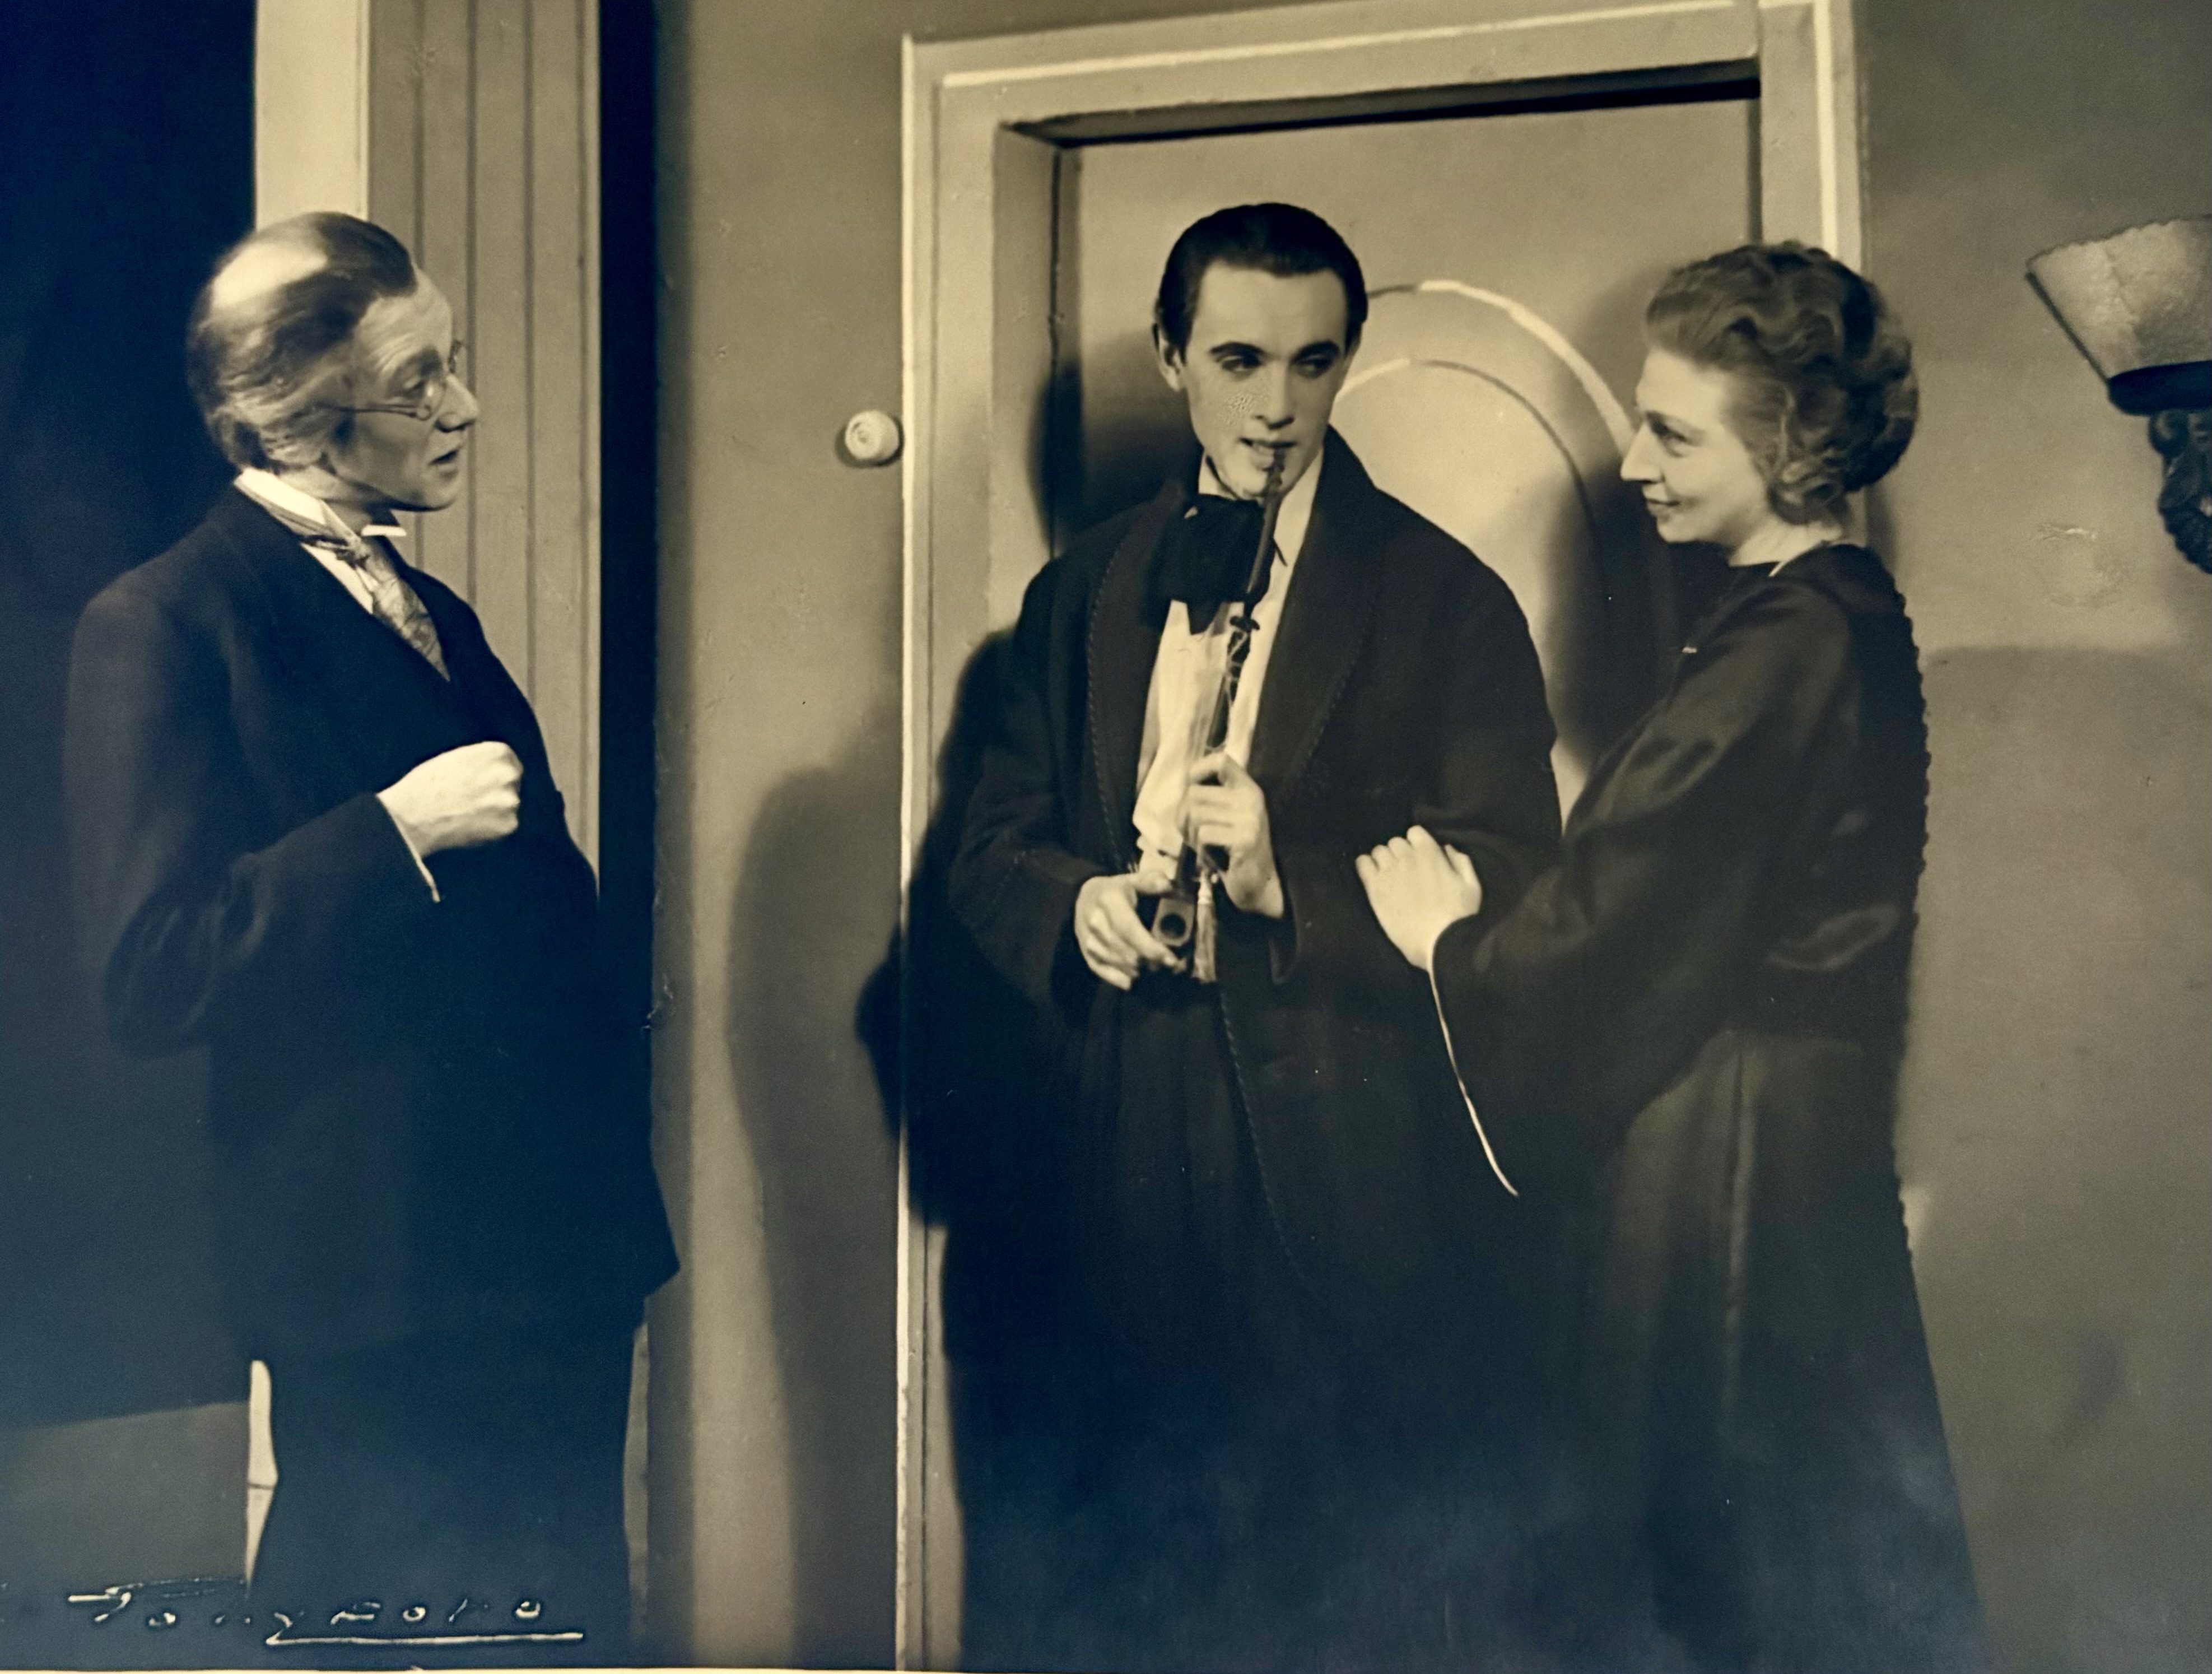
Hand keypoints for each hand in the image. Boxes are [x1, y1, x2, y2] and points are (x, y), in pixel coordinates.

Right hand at [378, 741, 521, 856]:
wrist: (413, 816)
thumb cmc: (425, 786)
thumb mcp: (454, 759)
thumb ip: (478, 762)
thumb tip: (488, 771)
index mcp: (497, 753)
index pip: (507, 762)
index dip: (495, 773)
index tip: (486, 782)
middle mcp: (509, 774)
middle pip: (511, 783)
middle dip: (498, 792)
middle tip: (475, 802)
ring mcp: (510, 800)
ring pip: (507, 807)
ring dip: (494, 812)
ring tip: (466, 816)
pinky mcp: (508, 825)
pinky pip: (503, 828)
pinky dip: (491, 831)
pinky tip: (469, 828)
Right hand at [1074, 867, 1180, 989]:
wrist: (1082, 897)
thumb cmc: (1114, 890)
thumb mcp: (1132, 881)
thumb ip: (1152, 882)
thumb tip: (1169, 886)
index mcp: (1109, 901)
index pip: (1131, 930)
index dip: (1152, 948)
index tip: (1170, 959)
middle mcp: (1096, 921)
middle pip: (1126, 951)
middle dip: (1149, 961)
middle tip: (1166, 964)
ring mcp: (1087, 939)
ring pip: (1116, 962)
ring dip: (1137, 970)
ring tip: (1153, 968)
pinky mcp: (1084, 952)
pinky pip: (1101, 970)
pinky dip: (1117, 979)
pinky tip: (1131, 981)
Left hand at [1184, 751, 1282, 917]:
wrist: (1259, 885)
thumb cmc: (1234, 851)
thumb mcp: (1225, 817)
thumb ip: (1210, 798)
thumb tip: (1184, 786)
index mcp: (1248, 788)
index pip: (1220, 760)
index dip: (1197, 770)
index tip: (1191, 790)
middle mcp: (1251, 798)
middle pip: (1194, 794)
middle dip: (1183, 816)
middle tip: (1192, 835)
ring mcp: (1250, 818)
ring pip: (1195, 814)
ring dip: (1190, 835)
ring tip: (1203, 846)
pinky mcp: (1244, 839)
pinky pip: (1204, 834)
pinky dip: (1200, 849)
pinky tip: (1211, 857)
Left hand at [1356, 825, 1483, 972]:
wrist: (1440, 943)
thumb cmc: (1460, 916)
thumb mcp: (1472, 885)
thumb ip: (1461, 861)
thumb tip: (1446, 848)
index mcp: (1430, 852)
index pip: (1414, 832)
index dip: (1416, 843)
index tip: (1419, 857)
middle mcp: (1407, 857)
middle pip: (1395, 842)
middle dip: (1400, 853)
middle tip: (1405, 871)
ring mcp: (1388, 872)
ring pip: (1378, 851)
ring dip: (1383, 860)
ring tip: (1389, 876)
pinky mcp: (1374, 889)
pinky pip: (1362, 864)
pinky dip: (1365, 866)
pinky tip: (1372, 877)